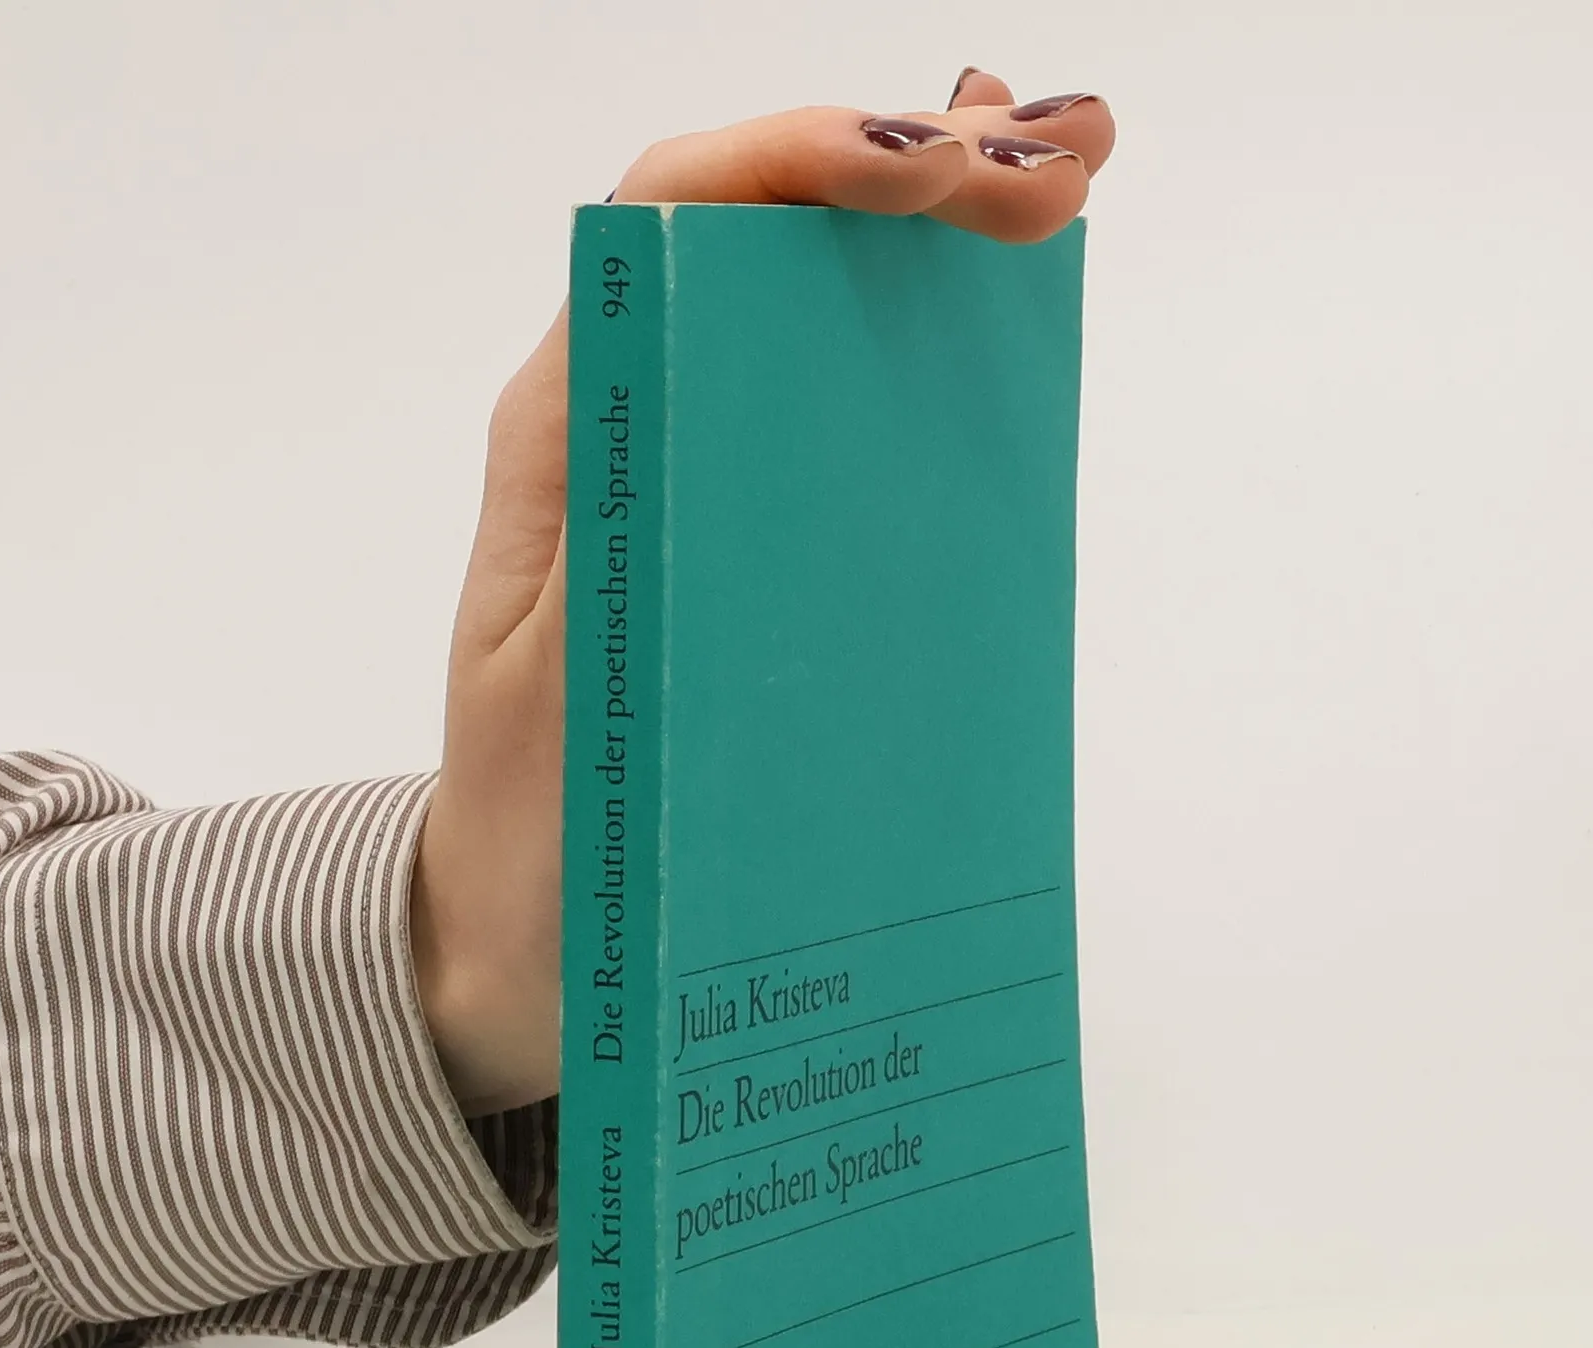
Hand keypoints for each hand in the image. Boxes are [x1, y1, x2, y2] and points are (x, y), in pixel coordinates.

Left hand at [411, 70, 1116, 1114]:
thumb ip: (621, 589)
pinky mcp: (747, 541)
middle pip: (765, 234)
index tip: (942, 174)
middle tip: (1061, 161)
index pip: (674, 220)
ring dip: (934, 229)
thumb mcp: (568, 712)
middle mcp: (632, 425)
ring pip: (809, 305)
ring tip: (1064, 179)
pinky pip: (835, 408)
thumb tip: (740, 472)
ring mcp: (696, 475)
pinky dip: (925, 339)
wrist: (529, 940)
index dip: (808, 162)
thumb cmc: (536, 840)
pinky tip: (1008, 308)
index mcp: (573, 437)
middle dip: (912, 167)